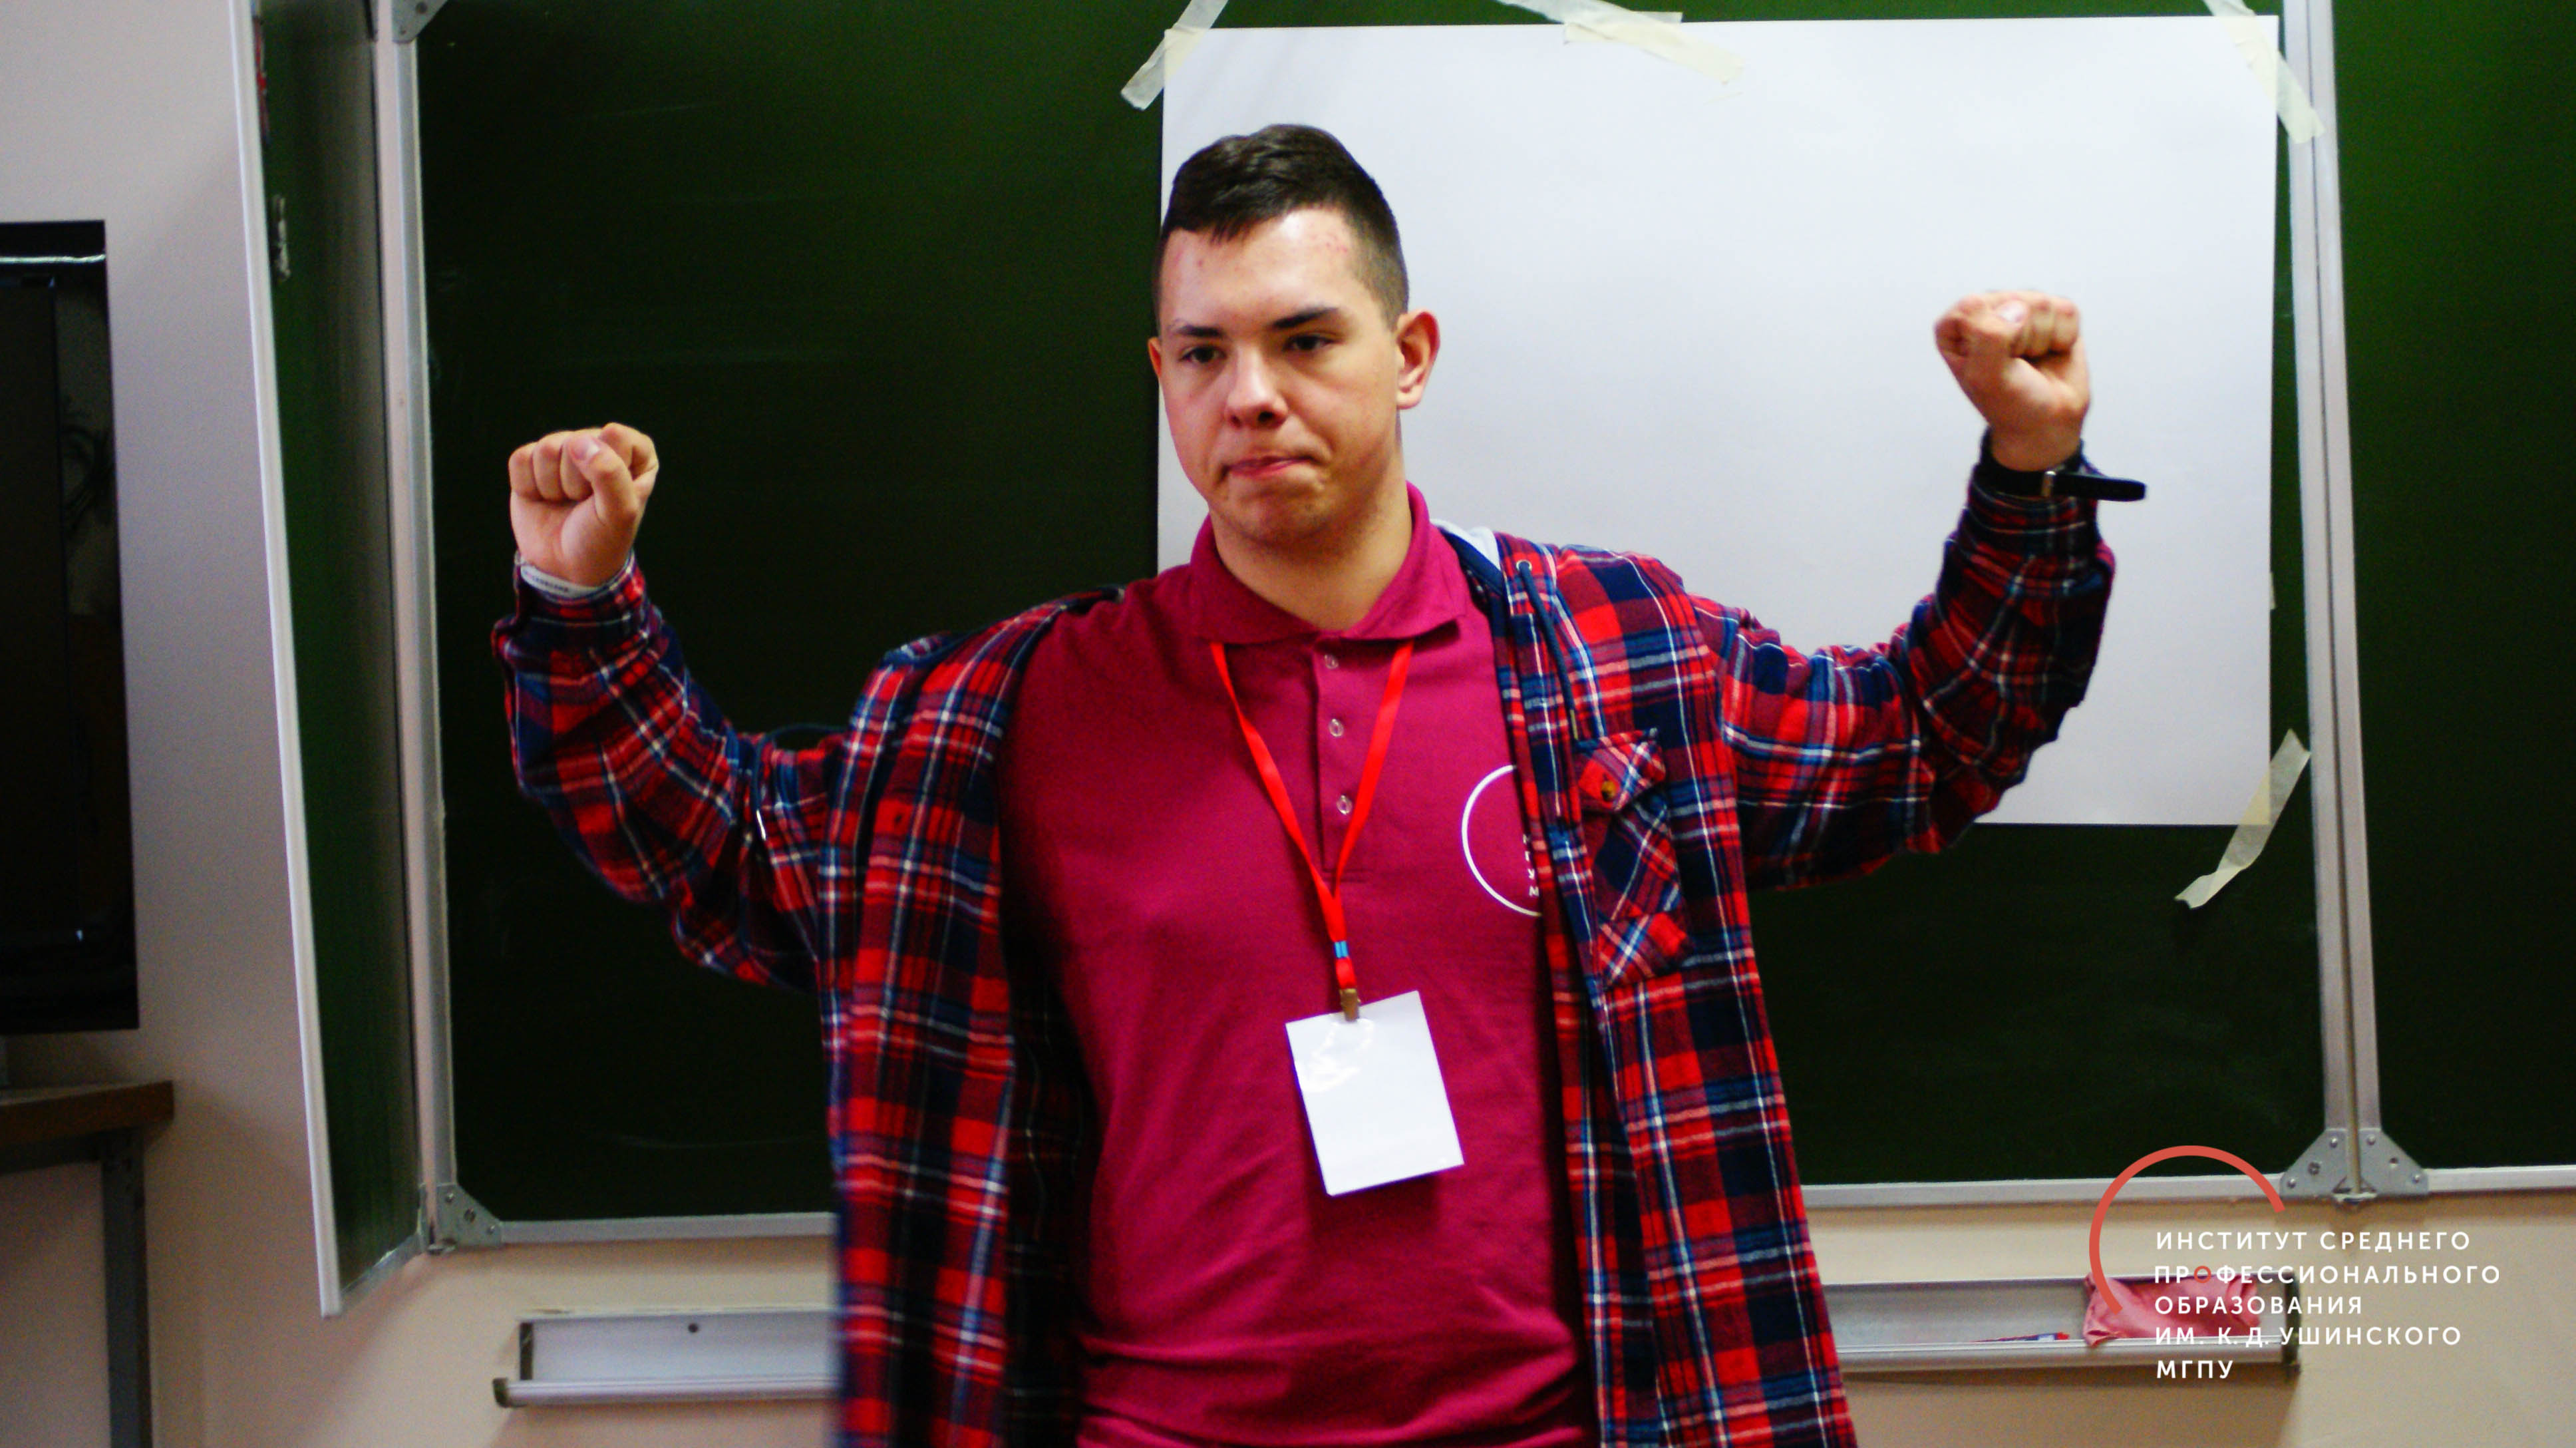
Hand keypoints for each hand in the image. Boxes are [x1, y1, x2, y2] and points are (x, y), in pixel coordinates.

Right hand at [507, 423, 658, 587]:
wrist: (564, 567)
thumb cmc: (601, 539)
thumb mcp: (619, 513)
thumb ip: (609, 473)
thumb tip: (579, 442)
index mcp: (634, 453)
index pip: (616, 436)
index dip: (608, 468)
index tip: (608, 497)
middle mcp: (600, 445)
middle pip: (576, 442)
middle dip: (576, 482)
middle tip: (584, 504)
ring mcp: (565, 452)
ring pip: (547, 448)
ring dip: (553, 486)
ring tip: (565, 502)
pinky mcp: (533, 462)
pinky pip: (522, 459)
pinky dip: (529, 486)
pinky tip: (544, 499)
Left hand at [1934, 292, 2089, 471]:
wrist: (2046, 423)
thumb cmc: (2009, 403)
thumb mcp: (1986, 377)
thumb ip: (1989, 337)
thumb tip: (2017, 307)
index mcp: (1957, 323)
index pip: (1974, 305)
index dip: (1990, 338)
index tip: (1991, 364)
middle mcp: (1988, 310)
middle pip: (2013, 302)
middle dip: (2020, 340)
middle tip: (2016, 365)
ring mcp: (2022, 307)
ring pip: (2041, 304)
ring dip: (2042, 340)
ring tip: (2031, 360)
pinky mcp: (2053, 312)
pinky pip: (2066, 311)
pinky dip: (2064, 337)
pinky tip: (2052, 351)